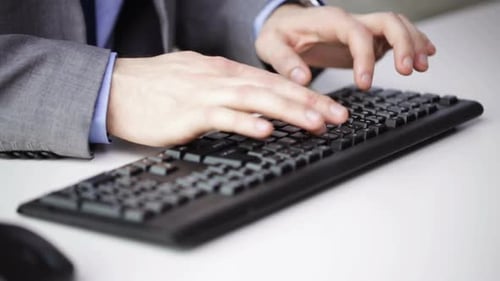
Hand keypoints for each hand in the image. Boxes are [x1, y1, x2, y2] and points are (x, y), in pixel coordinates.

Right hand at [106, 51, 347, 146]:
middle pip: (273, 88)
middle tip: (339, 116)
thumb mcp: (198, 78)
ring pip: (256, 100)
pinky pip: (222, 117)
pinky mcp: (189, 113)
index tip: (330, 107)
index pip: (273, 81)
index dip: (305, 93)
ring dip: (289, 111)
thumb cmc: (156, 86)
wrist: (116, 87)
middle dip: (310, 102)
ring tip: (317, 122)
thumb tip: (252, 102)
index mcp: (225, 71)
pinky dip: (245, 123)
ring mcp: (206, 94)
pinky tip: (265, 130)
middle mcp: (221, 78)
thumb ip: (226, 88)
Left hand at [256, 5, 436, 89]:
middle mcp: (350, 21)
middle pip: (387, 21)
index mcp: (329, 21)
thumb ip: (285, 61)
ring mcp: (361, 29)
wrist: (284, 26)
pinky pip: (396, 36)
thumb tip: (302, 79)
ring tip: (423, 66)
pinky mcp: (367, 40)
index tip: (364, 83)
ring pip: (397, 25)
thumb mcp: (270, 46)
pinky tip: (425, 56)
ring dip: (414, 43)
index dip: (364, 56)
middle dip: (402, 43)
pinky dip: (413, 43)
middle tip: (407, 70)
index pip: (356, 33)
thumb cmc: (279, 34)